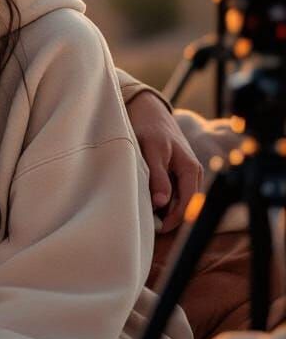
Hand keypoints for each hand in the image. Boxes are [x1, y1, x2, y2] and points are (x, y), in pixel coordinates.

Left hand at [127, 91, 203, 232]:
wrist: (147, 109)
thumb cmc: (149, 127)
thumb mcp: (151, 151)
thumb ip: (157, 176)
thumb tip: (162, 203)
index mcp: (190, 168)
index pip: (188, 203)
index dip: (174, 219)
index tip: (158, 228)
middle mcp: (192, 172)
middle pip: (186, 204)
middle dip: (170, 217)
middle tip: (150, 226)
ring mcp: (185, 172)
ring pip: (179, 199)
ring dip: (166, 209)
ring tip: (147, 215)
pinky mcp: (176, 170)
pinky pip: (174, 191)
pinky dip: (163, 199)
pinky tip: (149, 201)